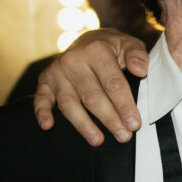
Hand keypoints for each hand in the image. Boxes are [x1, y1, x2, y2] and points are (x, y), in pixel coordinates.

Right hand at [33, 28, 150, 145]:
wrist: (87, 40)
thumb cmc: (112, 48)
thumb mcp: (129, 44)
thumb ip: (137, 55)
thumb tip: (140, 70)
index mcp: (96, 50)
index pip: (113, 83)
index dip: (124, 105)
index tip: (134, 124)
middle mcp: (73, 60)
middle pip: (92, 96)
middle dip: (109, 119)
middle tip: (123, 136)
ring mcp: (57, 72)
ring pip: (69, 103)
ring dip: (83, 124)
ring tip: (97, 140)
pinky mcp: (45, 82)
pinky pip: (40, 99)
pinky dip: (41, 112)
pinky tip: (47, 126)